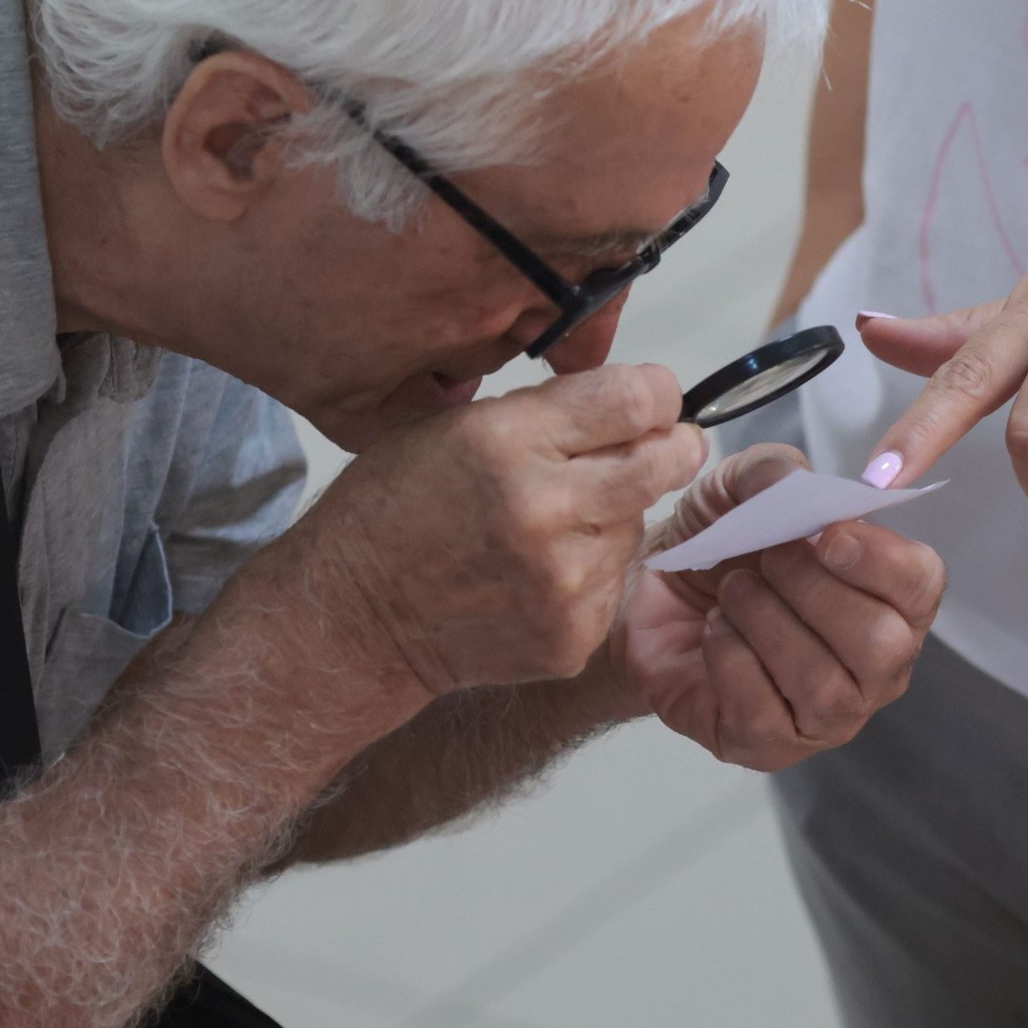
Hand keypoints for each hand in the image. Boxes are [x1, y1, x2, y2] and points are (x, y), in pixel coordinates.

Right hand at [292, 364, 707, 698]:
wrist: (354, 619)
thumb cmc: (395, 511)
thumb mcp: (453, 428)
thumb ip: (549, 411)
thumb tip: (642, 404)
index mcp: (509, 443)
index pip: (635, 399)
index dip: (656, 393)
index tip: (655, 398)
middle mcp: (544, 510)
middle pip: (664, 462)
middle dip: (672, 447)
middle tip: (666, 445)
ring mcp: (563, 581)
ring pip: (638, 523)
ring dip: (616, 514)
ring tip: (551, 524)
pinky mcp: (573, 634)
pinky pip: (615, 581)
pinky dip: (593, 569)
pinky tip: (539, 572)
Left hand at [612, 444, 942, 770]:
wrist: (643, 600)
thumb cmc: (715, 546)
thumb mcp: (738, 487)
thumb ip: (774, 472)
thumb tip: (799, 489)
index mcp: (887, 598)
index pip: (922, 587)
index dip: (880, 561)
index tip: (826, 535)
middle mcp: (873, 665)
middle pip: (882, 644)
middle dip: (815, 593)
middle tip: (766, 560)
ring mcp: (827, 715)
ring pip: (824, 684)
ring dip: (768, 624)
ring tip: (732, 593)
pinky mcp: (771, 745)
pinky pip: (765, 713)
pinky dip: (732, 660)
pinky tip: (714, 632)